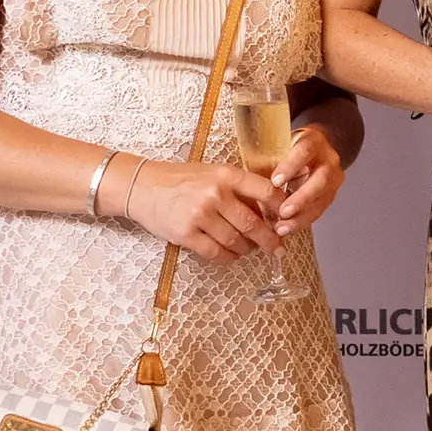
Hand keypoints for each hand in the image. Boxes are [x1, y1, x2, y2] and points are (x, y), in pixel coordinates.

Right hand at [123, 159, 285, 260]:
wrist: (143, 187)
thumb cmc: (181, 180)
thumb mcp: (212, 173)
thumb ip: (238, 188)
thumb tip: (267, 211)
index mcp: (226, 175)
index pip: (265, 191)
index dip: (282, 207)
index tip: (288, 218)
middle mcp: (215, 194)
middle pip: (253, 223)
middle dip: (269, 238)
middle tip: (276, 246)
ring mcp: (200, 215)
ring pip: (236, 241)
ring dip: (247, 249)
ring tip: (249, 249)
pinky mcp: (186, 234)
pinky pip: (216, 252)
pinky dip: (228, 257)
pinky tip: (231, 255)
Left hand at [269, 122, 344, 233]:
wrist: (312, 153)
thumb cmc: (289, 150)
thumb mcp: (279, 148)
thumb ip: (269, 161)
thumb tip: (247, 181)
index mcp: (313, 141)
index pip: (305, 151)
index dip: (291, 167)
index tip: (275, 182)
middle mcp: (328, 160)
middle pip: (321, 180)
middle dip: (301, 198)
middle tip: (283, 212)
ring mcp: (333, 179)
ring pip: (322, 199)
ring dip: (301, 216)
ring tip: (282, 228)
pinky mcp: (330, 195)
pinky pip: (318, 211)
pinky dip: (302, 222)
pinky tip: (287, 229)